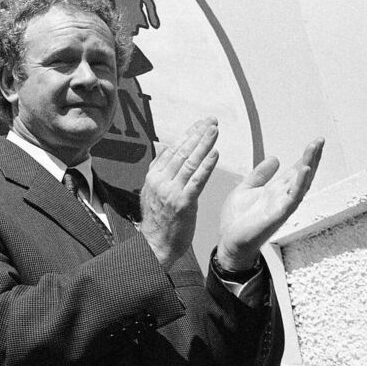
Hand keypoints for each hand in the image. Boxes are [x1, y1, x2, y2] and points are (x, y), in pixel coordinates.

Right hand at [138, 118, 219, 269]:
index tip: (201, 123)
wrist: (155, 244)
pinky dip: (206, 166)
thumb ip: (159, 168)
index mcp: (153, 176)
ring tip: (214, 131)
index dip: (188, 134)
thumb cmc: (158, 220)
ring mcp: (170, 191)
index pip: (173, 149)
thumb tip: (166, 146)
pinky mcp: (182, 203)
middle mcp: (160, 181)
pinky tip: (215, 154)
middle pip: (181, 152)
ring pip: (189, 162)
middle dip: (198, 134)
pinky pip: (196, 181)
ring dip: (203, 145)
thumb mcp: (152, 191)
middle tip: (211, 121)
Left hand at [217, 138, 324, 269]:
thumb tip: (275, 158)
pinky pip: (293, 198)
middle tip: (320, 140)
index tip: (315, 142)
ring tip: (314, 149)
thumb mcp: (246, 189)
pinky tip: (304, 171)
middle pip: (302, 174)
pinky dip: (300, 184)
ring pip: (301, 183)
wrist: (230, 241)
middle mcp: (282, 197)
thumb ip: (260, 175)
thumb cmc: (238, 219)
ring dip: (309, 166)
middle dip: (312, 157)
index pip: (294, 170)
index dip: (305, 157)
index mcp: (275, 190)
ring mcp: (282, 206)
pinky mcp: (278, 215)